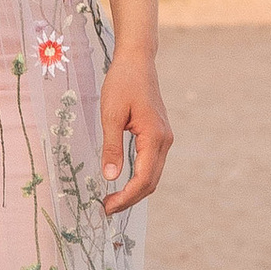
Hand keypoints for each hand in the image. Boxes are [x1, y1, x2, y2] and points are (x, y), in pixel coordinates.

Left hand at [99, 47, 172, 214]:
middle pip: (151, 182)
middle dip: (129, 199)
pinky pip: (152, 164)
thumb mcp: (111, 115)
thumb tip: (110, 177)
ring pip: (153, 175)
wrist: (137, 61)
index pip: (143, 179)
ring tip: (111, 199)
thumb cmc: (122, 83)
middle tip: (106, 208)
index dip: (125, 198)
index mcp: (154, 137)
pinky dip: (138, 178)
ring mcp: (164, 138)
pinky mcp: (159, 135)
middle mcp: (164, 140)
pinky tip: (123, 182)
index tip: (106, 206)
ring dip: (134, 191)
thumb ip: (112, 147)